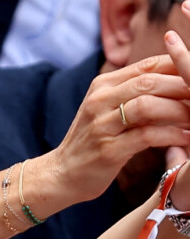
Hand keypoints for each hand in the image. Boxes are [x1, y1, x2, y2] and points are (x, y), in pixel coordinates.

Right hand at [44, 53, 189, 208]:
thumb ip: (132, 94)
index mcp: (102, 85)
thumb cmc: (92, 141)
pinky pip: (146, 136)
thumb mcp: (106, 110)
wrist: (62, 173)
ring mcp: (101, 124)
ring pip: (148, 106)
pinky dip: (172, 135)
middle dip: (184, 87)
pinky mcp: (108, 149)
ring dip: (180, 112)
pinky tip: (187, 138)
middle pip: (149, 82)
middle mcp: (99, 100)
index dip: (178, 67)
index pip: (147, 65)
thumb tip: (173, 80)